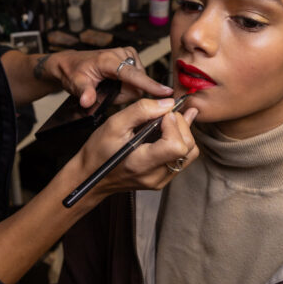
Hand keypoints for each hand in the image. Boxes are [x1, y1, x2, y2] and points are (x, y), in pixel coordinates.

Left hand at [44, 47, 173, 107]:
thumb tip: (87, 101)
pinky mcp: (131, 57)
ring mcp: (128, 55)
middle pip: (137, 84)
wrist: (71, 63)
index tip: (166, 92)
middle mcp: (122, 54)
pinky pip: (137, 79)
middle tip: (107, 92)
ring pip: (137, 83)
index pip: (133, 75)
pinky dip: (127, 84)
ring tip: (109, 86)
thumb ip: (84, 93)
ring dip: (125, 90)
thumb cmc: (74, 72)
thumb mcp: (75, 84)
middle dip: (124, 93)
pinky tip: (115, 82)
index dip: (150, 85)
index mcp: (109, 60)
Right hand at [74, 98, 199, 196]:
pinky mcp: (163, 178)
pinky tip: (171, 129)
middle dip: (181, 125)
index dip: (174, 124)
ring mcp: (161, 180)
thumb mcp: (114, 124)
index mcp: (141, 163)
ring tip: (169, 120)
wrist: (91, 176)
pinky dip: (181, 140)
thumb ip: (141, 110)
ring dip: (183, 132)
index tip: (161, 114)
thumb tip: (168, 103)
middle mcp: (155, 176)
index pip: (176, 146)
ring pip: (190, 153)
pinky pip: (183, 158)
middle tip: (164, 114)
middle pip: (188, 148)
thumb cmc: (99, 151)